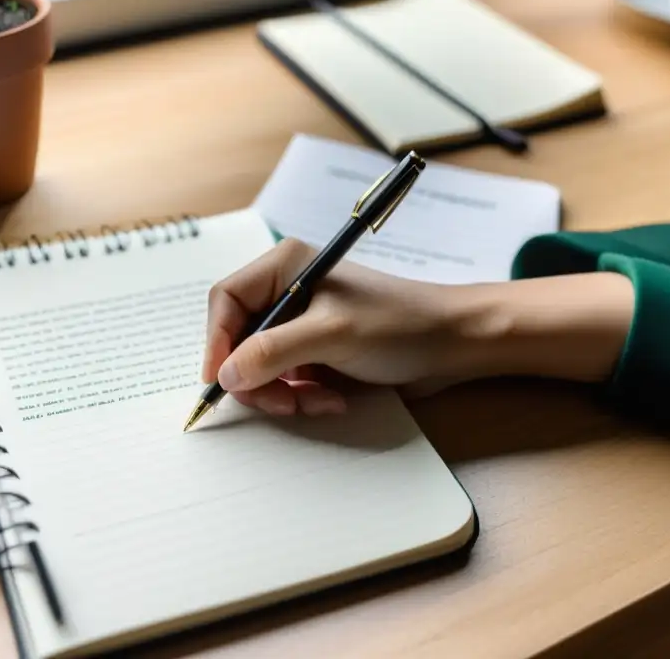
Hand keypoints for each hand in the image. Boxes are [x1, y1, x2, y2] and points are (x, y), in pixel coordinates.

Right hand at [201, 238, 476, 416]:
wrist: (452, 345)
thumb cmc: (399, 324)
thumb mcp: (332, 334)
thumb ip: (274, 351)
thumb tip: (225, 374)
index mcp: (286, 266)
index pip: (226, 300)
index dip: (218, 341)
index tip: (222, 381)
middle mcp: (288, 291)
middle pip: (238, 339)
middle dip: (257, 377)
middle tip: (282, 402)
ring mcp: (302, 324)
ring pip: (260, 367)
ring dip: (283, 393)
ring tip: (318, 401)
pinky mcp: (316, 352)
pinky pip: (286, 381)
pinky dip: (302, 397)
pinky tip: (332, 400)